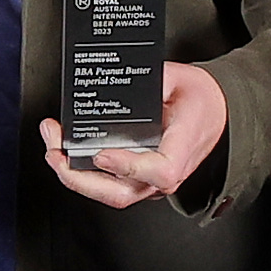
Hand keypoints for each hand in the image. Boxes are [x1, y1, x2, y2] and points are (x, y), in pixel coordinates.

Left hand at [40, 62, 228, 208]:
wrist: (218, 112)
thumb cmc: (202, 100)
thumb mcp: (180, 78)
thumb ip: (153, 80)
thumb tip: (126, 84)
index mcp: (182, 150)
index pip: (158, 170)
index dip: (127, 166)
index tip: (101, 153)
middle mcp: (165, 175)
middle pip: (121, 193)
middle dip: (79, 178)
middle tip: (55, 152)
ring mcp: (151, 181)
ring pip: (110, 193)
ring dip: (75, 176)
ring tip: (52, 148)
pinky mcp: (140, 179)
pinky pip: (109, 185)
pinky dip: (83, 172)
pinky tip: (66, 152)